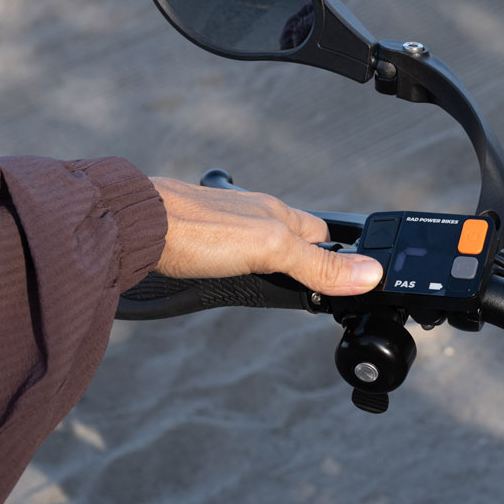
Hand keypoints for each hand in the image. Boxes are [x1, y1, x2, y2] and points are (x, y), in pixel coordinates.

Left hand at [149, 178, 382, 295]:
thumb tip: (370, 273)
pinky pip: (228, 249)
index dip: (337, 258)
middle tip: (314, 290)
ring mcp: (223, 224)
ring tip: (276, 285)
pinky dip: (237, 262)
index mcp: (276, 212)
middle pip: (292, 238)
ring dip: (270, 261)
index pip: (322, 236)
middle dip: (305, 260)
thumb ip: (317, 265)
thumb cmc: (196, 231)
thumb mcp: (269, 252)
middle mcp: (252, 214)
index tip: (346, 283)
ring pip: (259, 243)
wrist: (133, 226)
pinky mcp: (195, 236)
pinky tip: (226, 274)